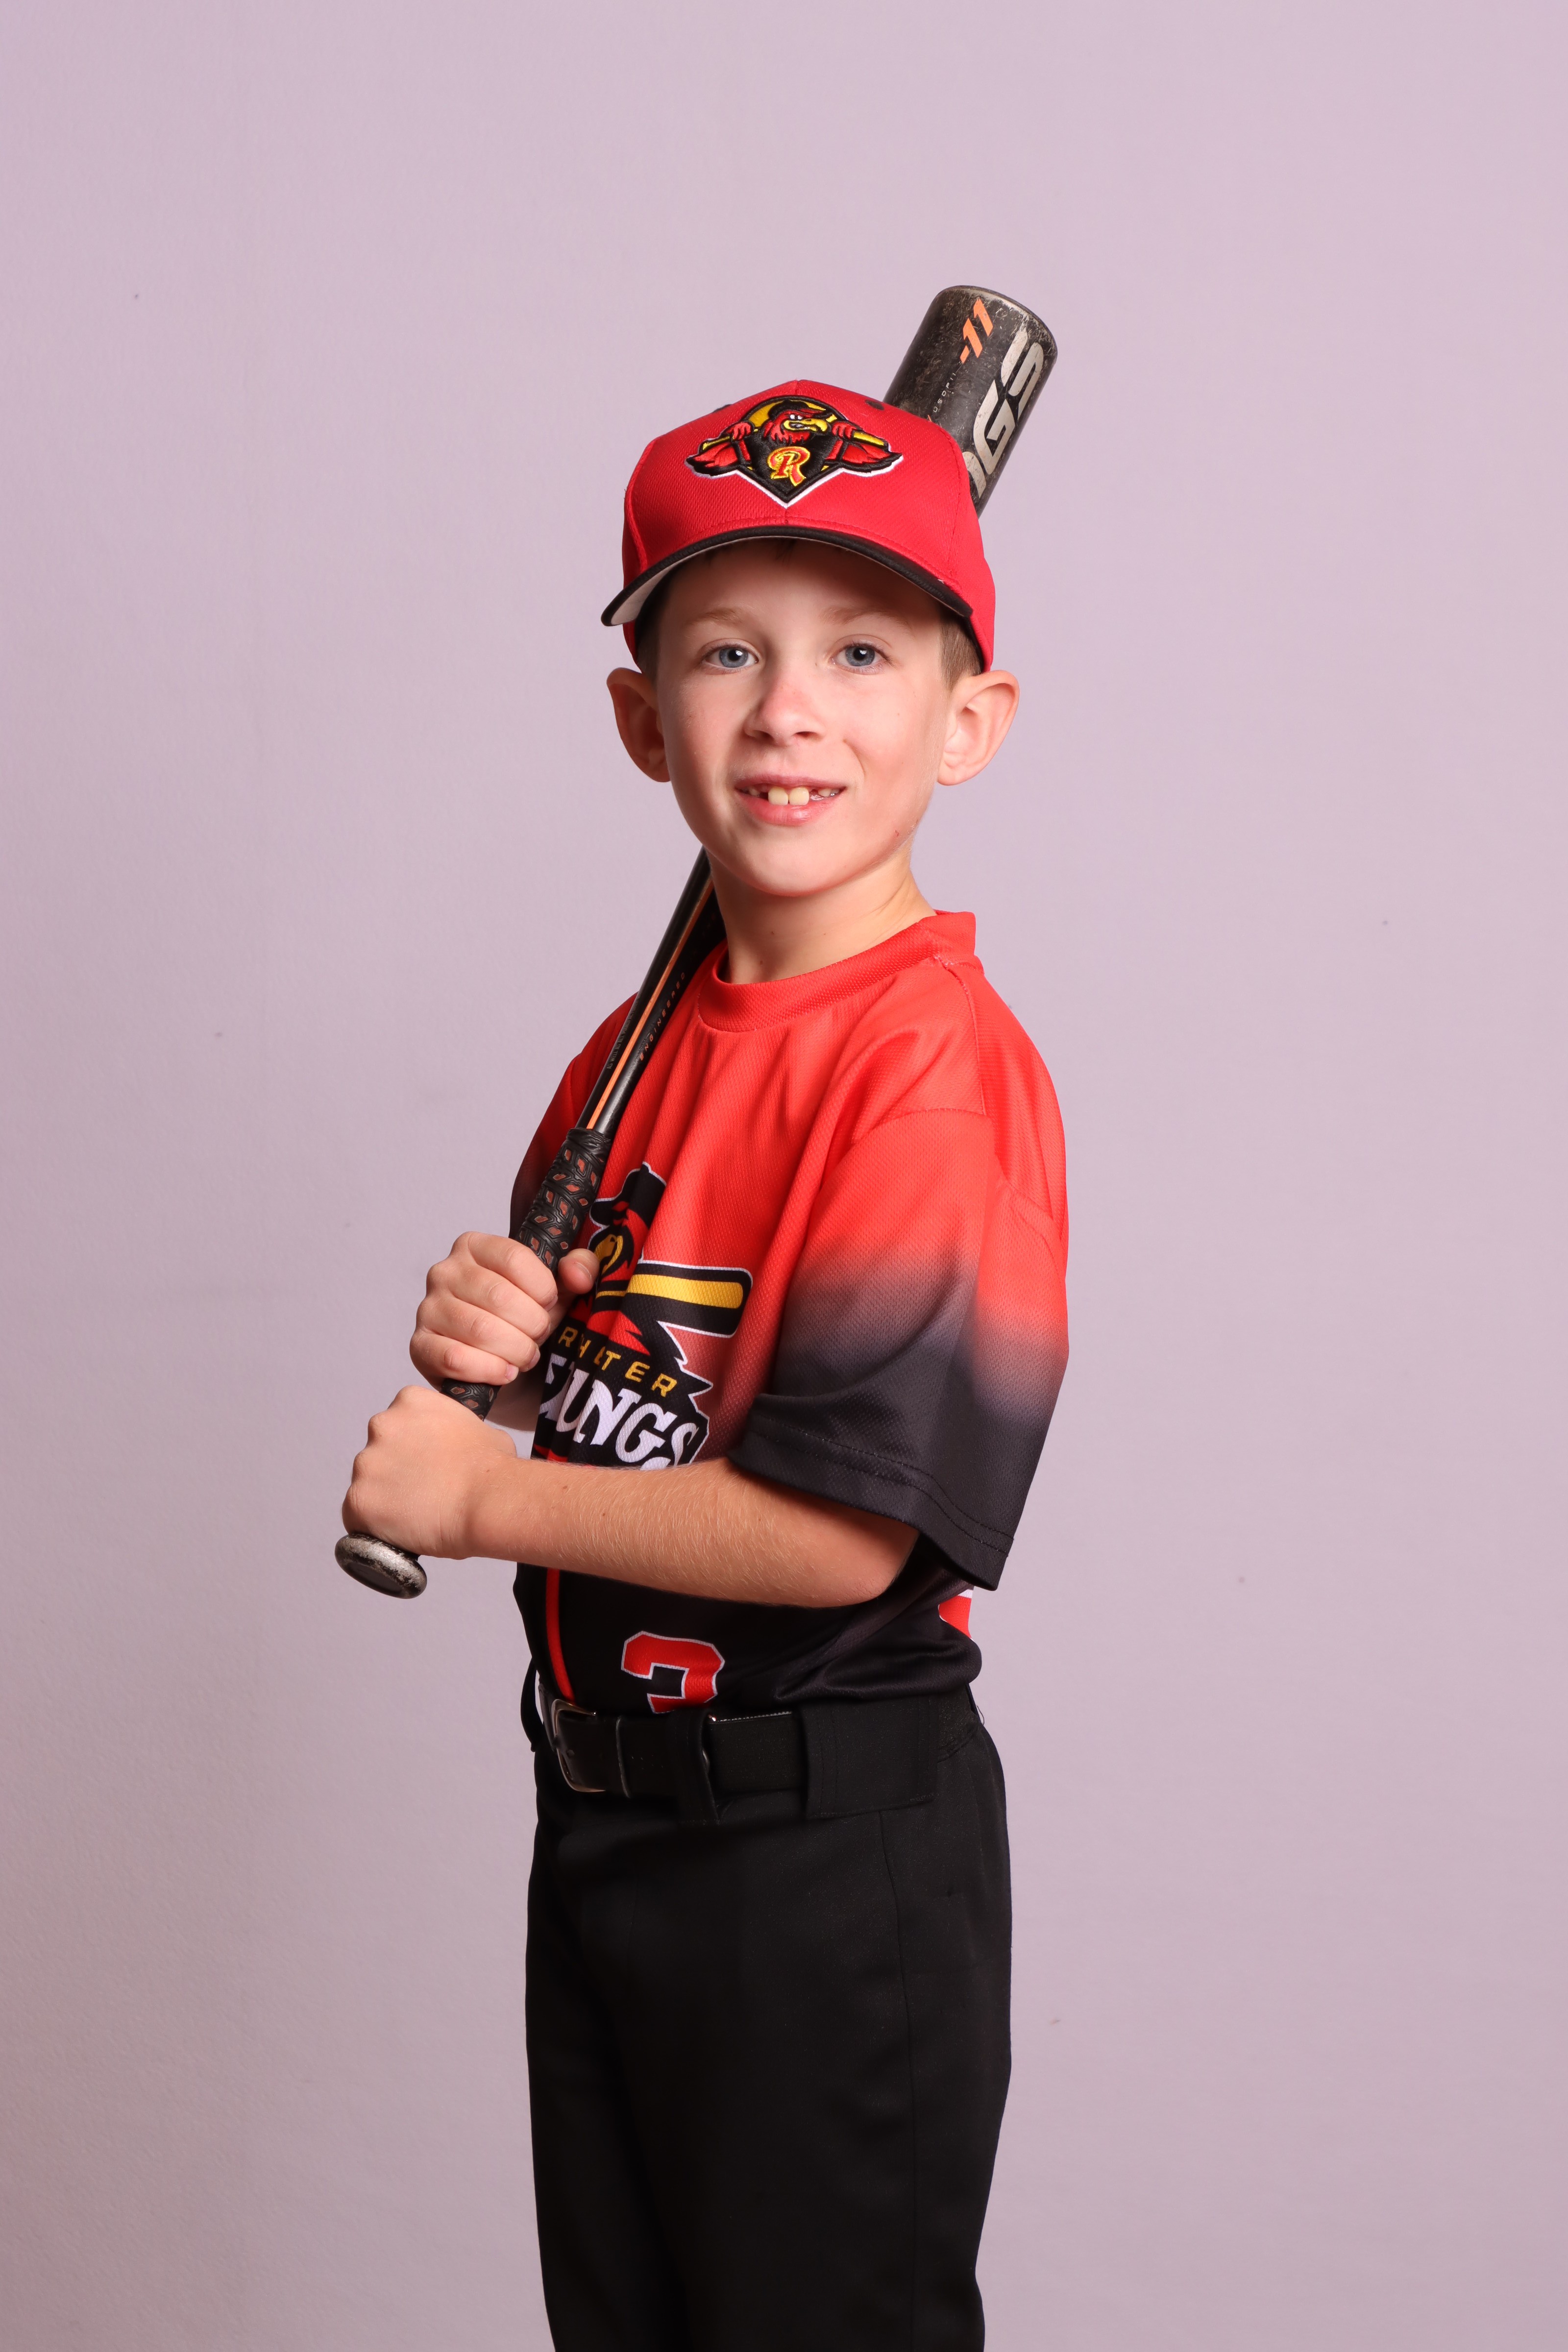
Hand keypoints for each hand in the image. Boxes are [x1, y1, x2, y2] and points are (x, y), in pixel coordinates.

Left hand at [342, 1385, 520, 1558]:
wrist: (488, 1500)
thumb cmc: (493, 1469)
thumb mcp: (481, 1431)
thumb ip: (457, 1434)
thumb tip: (460, 1452)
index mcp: (410, 1402)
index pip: (399, 1426)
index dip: (413, 1450)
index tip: (428, 1466)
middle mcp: (381, 1425)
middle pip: (379, 1455)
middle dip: (396, 1473)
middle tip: (423, 1493)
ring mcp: (366, 1463)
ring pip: (367, 1486)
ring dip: (385, 1500)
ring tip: (419, 1516)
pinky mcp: (357, 1500)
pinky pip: (357, 1517)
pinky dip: (374, 1527)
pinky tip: (402, 1532)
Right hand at [411, 1233, 598, 1389]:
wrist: (500, 1362)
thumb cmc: (525, 1318)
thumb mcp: (558, 1290)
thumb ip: (579, 1269)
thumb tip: (578, 1273)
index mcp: (474, 1246)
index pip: (514, 1258)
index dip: (543, 1289)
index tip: (549, 1304)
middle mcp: (444, 1271)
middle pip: (499, 1296)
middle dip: (532, 1325)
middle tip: (539, 1337)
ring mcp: (428, 1308)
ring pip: (480, 1329)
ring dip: (515, 1350)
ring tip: (525, 1356)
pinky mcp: (420, 1346)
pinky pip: (456, 1358)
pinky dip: (490, 1369)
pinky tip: (505, 1371)